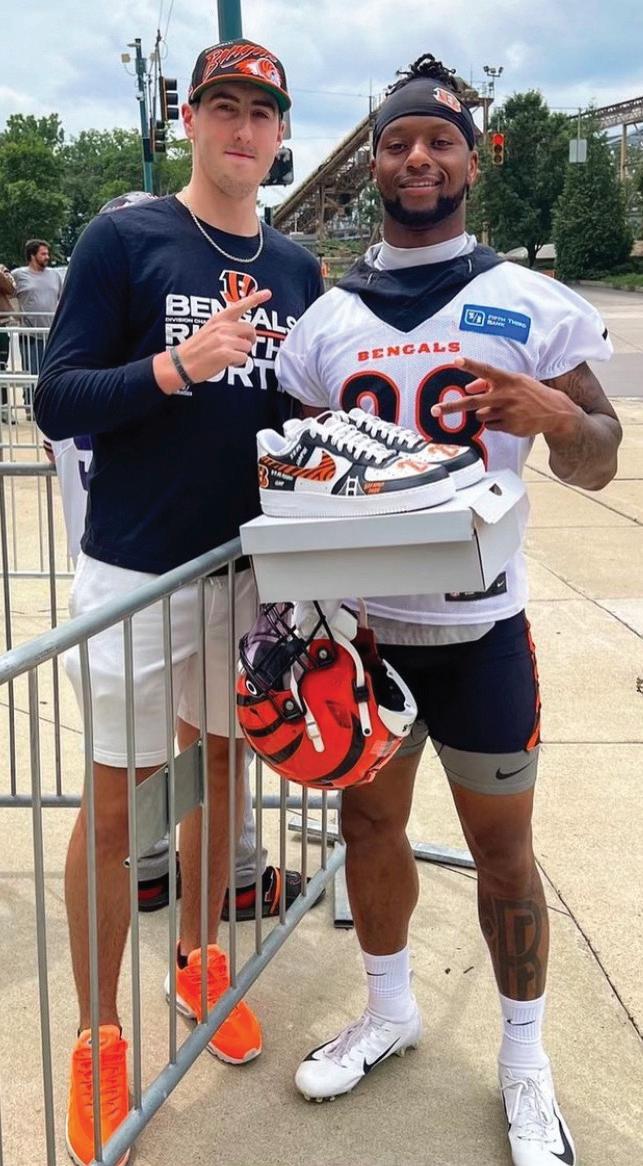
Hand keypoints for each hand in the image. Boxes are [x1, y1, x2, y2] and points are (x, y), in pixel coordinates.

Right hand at [153, 288, 271, 393]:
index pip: (240, 305)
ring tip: (227, 356)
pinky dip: (238, 363)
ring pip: (248, 346)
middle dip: (249, 340)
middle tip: (240, 347)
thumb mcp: (209, 330)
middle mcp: (223, 327)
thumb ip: (227, 327)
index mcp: (219, 319)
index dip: (255, 299)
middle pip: (250, 330)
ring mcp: (224, 340)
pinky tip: (226, 363)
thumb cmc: (196, 349)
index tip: (268, 293)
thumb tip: (245, 333)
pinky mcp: (225, 354)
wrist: (181, 363)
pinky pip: (244, 359)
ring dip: (241, 354)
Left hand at [430, 356, 581, 438]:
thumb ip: (490, 383)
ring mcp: (506, 412)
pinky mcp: (509, 426)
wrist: (554, 411)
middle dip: (452, 407)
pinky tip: (510, 418)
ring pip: (480, 415)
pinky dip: (495, 423)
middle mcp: (505, 395)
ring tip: (503, 410)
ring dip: (485, 413)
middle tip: (435, 410)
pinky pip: (490, 426)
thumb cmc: (529, 393)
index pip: (486, 370)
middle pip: (472, 402)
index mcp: (507, 379)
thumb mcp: (514, 382)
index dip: (471, 365)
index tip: (457, 360)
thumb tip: (468, 389)